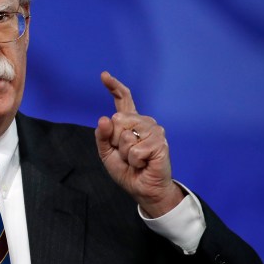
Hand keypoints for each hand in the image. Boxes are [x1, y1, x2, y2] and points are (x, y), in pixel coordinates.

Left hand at [95, 71, 183, 217]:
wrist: (142, 189)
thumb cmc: (127, 170)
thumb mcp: (107, 153)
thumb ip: (102, 136)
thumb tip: (104, 119)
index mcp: (129, 122)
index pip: (123, 100)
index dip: (114, 87)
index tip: (104, 75)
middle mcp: (143, 122)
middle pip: (117, 119)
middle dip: (114, 140)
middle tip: (126, 154)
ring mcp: (154, 130)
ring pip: (125, 134)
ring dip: (125, 152)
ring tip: (135, 159)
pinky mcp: (160, 142)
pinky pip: (135, 149)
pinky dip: (134, 161)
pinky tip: (143, 163)